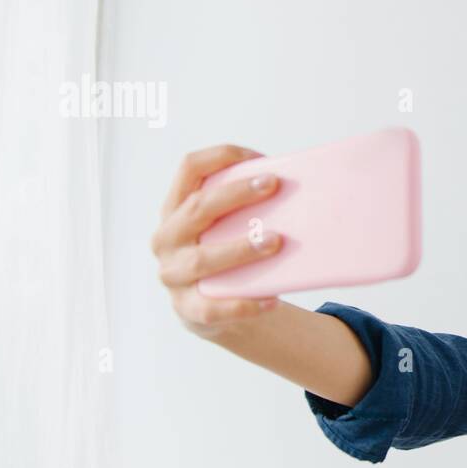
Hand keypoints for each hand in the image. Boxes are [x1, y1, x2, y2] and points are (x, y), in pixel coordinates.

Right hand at [151, 144, 283, 337]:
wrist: (213, 311)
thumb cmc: (226, 256)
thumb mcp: (224, 228)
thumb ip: (243, 209)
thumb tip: (299, 185)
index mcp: (175, 209)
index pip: (189, 169)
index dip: (221, 156)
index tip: (260, 158)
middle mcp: (167, 238)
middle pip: (197, 208)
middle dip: (237, 194)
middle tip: (274, 185)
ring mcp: (173, 275)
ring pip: (204, 259)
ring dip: (241, 248)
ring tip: (276, 241)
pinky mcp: (187, 310)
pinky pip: (214, 308)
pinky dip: (244, 305)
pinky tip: (273, 300)